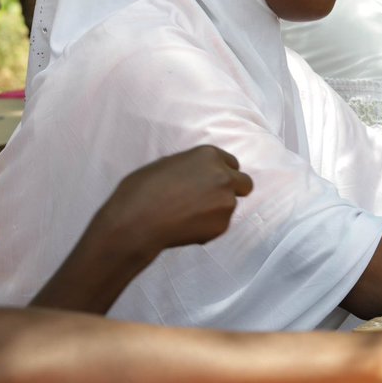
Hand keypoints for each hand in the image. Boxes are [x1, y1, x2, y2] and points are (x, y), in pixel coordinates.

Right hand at [85, 145, 252, 259]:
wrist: (137, 222)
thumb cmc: (142, 190)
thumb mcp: (166, 164)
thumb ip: (191, 167)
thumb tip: (197, 174)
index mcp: (209, 155)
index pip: (232, 163)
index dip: (221, 172)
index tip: (211, 180)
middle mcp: (224, 176)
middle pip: (244, 184)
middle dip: (233, 190)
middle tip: (212, 199)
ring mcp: (226, 202)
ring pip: (230, 206)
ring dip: (216, 209)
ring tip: (187, 215)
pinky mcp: (222, 226)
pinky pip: (220, 225)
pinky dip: (208, 227)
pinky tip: (185, 226)